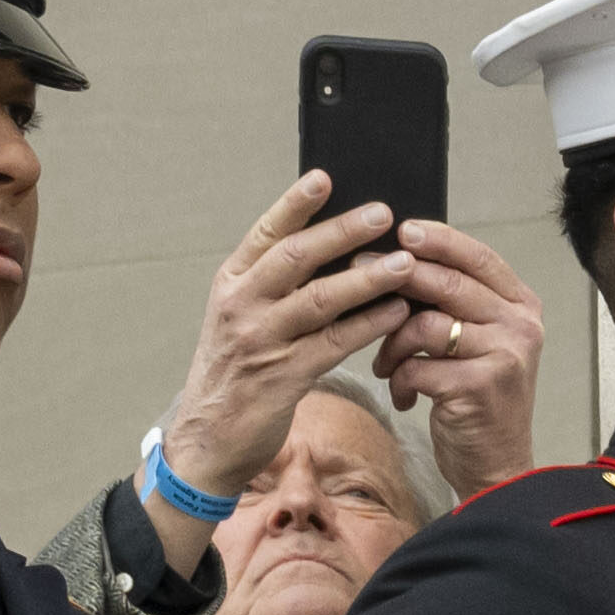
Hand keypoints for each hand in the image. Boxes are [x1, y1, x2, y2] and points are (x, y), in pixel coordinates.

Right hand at [161, 173, 418, 500]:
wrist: (209, 437)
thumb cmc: (238, 371)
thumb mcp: (245, 318)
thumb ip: (278, 285)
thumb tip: (334, 248)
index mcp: (231, 283)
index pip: (266, 234)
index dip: (295, 204)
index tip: (325, 177)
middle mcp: (241, 305)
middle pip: (295, 258)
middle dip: (342, 232)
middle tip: (384, 212)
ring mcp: (260, 340)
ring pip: (318, 299)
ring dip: (365, 278)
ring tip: (405, 262)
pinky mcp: (283, 376)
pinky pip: (334, 344)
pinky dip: (368, 325)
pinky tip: (398, 313)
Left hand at [370, 217, 548, 495]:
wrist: (497, 465)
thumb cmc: (477, 400)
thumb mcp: (475, 342)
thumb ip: (453, 304)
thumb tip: (396, 259)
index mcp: (521, 306)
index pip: (479, 257)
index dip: (438, 239)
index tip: (401, 228)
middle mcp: (520, 326)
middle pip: (448, 284)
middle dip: (396, 278)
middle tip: (357, 273)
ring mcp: (505, 356)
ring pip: (425, 324)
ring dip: (393, 343)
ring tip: (387, 364)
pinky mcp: (480, 386)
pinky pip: (417, 365)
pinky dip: (401, 379)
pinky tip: (405, 394)